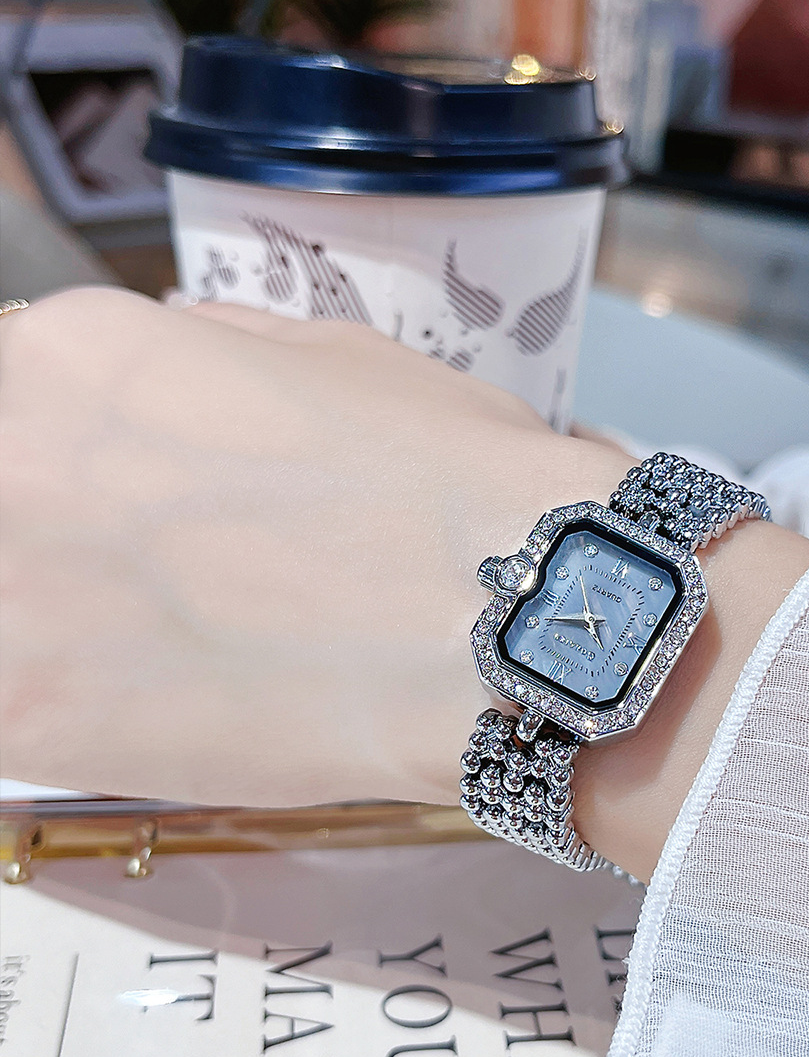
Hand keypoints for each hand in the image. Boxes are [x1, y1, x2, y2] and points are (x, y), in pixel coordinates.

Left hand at [0, 288, 808, 878]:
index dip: (77, 464)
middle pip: (4, 486)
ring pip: (2, 596)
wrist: (510, 621)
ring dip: (62, 616)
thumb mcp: (330, 362)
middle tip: (154, 582)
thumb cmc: (448, 487)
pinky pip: (8, 701)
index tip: (121, 507)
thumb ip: (206, 358)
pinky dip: (60, 705)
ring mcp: (1, 576)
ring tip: (167, 649)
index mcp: (88, 347)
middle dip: (67, 531)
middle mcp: (14, 438)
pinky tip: (150, 709)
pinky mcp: (20, 709)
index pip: (18, 397)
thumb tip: (166, 377)